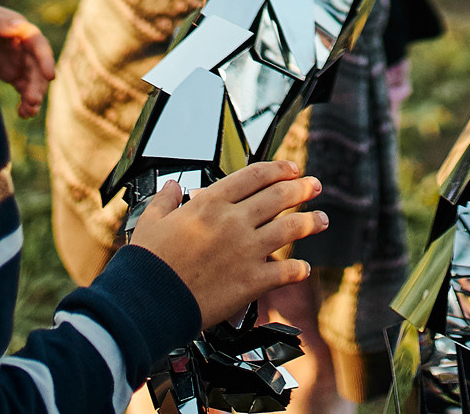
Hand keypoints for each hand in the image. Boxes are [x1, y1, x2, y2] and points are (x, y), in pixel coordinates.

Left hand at [0, 0, 56, 116]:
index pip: (38, 44)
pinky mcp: (11, 73)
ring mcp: (18, 60)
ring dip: (34, 96)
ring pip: (34, 80)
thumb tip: (20, 26)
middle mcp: (23, 45)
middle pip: (37, 66)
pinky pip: (24, 88)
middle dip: (38, 84)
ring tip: (28, 112)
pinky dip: (25, 101)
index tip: (50, 76)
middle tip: (32, 101)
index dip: (46, 60)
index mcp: (19, 29)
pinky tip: (23, 114)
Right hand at [129, 162, 326, 328]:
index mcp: (210, 203)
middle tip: (314, 186)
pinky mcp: (251, 281)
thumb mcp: (150, 221)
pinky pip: (285, 272)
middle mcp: (233, 222)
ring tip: (322, 219)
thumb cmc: (147, 264)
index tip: (291, 168)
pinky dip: (298, 269)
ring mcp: (246, 250)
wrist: (148, 302)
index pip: (254, 175)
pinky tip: (303, 268)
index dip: (278, 169)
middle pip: (279, 197)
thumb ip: (165, 201)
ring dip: (310, 222)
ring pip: (290, 228)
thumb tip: (172, 187)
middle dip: (302, 188)